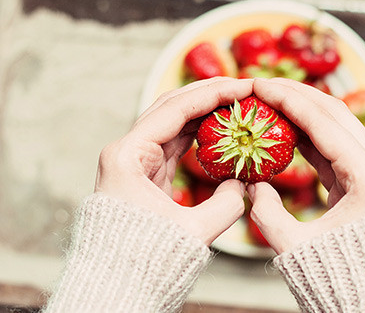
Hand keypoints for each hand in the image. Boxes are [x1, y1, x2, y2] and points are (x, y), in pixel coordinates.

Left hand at [94, 77, 252, 244]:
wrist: (117, 283)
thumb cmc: (143, 259)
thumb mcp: (193, 231)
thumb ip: (227, 203)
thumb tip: (243, 183)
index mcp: (127, 156)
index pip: (174, 110)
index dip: (211, 95)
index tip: (242, 86)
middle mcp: (128, 151)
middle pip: (171, 107)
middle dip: (208, 94)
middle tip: (242, 88)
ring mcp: (136, 160)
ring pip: (174, 122)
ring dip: (205, 110)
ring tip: (236, 103)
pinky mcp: (147, 172)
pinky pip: (176, 142)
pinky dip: (200, 132)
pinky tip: (221, 125)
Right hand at [248, 78, 364, 253]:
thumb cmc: (342, 279)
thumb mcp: (295, 247)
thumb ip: (266, 214)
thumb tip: (252, 185)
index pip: (323, 123)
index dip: (287, 100)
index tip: (258, 85)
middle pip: (335, 114)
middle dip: (297, 95)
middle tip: (263, 85)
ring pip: (336, 127)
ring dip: (303, 111)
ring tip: (271, 101)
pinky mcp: (363, 182)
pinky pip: (334, 149)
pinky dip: (308, 136)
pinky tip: (285, 129)